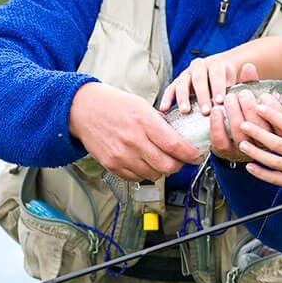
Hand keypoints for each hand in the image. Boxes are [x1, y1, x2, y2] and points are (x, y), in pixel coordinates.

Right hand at [69, 82, 201, 180]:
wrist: (83, 109)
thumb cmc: (115, 105)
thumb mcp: (143, 106)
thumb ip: (160, 124)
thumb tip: (180, 139)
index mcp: (145, 123)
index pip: (175, 146)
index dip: (191, 155)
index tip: (198, 156)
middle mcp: (134, 141)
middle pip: (167, 166)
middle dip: (179, 165)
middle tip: (182, 160)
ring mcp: (122, 155)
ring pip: (153, 174)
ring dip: (162, 170)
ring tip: (162, 159)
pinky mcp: (112, 165)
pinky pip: (136, 177)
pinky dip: (145, 173)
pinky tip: (145, 162)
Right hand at [159, 58, 257, 114]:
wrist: (218, 73)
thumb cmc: (230, 81)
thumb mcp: (239, 79)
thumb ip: (245, 79)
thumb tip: (249, 74)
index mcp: (216, 64)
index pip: (216, 74)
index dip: (218, 87)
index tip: (220, 101)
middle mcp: (199, 66)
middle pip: (198, 78)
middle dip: (202, 95)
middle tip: (205, 110)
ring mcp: (187, 73)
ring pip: (182, 82)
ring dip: (183, 97)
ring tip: (186, 111)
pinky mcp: (178, 81)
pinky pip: (171, 88)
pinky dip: (167, 98)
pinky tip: (164, 109)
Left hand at [209, 70, 281, 162]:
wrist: (234, 141)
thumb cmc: (250, 115)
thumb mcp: (256, 100)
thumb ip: (254, 84)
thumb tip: (248, 67)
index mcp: (279, 133)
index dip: (273, 110)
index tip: (264, 96)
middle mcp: (263, 145)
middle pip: (260, 130)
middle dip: (250, 109)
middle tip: (243, 94)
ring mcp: (245, 151)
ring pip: (241, 135)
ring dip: (234, 115)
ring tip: (229, 99)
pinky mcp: (227, 153)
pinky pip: (222, 142)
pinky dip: (218, 125)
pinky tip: (216, 112)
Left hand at [236, 96, 281, 191]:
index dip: (272, 114)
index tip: (260, 105)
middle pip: (276, 143)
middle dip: (258, 133)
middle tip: (243, 123)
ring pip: (272, 161)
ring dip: (255, 152)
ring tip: (242, 143)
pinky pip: (273, 178)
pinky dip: (260, 173)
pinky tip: (249, 166)